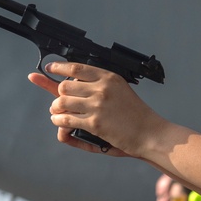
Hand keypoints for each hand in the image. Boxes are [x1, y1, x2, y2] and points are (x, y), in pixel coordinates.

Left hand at [27, 62, 164, 156]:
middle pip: (64, 86)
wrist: (150, 133)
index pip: (76, 67)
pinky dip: (59, 122)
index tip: (49, 67)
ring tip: (58, 114)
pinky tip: (62, 124)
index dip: (59, 67)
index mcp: (109, 78)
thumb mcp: (120, 91)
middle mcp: (102, 89)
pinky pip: (66, 119)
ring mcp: (98, 105)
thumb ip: (97, 86)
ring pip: (61, 102)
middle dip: (58, 95)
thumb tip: (71, 82)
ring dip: (56, 109)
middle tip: (59, 103)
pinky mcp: (95, 123)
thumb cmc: (136, 115)